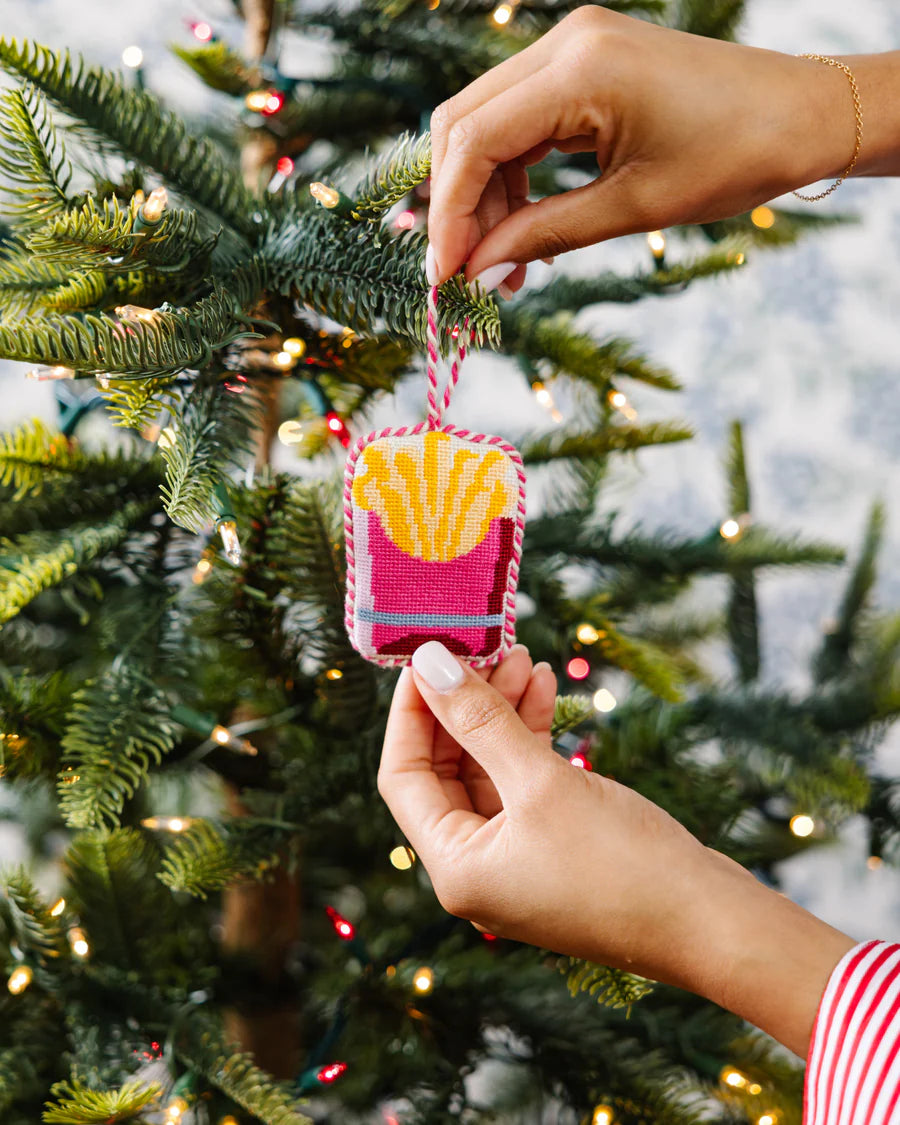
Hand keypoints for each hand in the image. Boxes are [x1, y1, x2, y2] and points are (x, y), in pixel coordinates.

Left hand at [378, 640, 856, 1057]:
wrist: (713, 925)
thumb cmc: (624, 862)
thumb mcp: (541, 782)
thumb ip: (481, 720)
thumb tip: (429, 662)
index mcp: (455, 867)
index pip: (403, 775)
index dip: (411, 710)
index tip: (427, 653)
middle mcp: (476, 868)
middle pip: (446, 768)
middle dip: (464, 704)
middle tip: (484, 647)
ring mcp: (516, 859)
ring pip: (489, 769)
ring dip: (501, 711)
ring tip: (523, 656)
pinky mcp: (554, 847)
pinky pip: (525, 782)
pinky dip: (532, 736)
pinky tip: (546, 688)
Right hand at [426, 6, 863, 289]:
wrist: (802, 115)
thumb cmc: (735, 158)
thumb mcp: (634, 208)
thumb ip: (545, 235)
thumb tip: (477, 270)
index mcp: (580, 70)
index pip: (473, 143)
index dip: (449, 216)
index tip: (444, 278)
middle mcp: (565, 45)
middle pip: (464, 125)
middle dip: (458, 205)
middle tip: (465, 275)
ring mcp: (573, 49)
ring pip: (488, 126)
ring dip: (487, 198)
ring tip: (507, 268)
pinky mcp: (584, 66)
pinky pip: (523, 122)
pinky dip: (515, 178)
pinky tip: (524, 230)